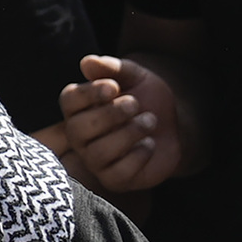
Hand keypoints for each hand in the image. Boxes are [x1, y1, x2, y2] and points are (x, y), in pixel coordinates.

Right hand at [53, 53, 183, 191]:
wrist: (173, 125)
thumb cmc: (146, 99)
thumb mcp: (135, 77)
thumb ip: (113, 68)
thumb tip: (87, 62)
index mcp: (80, 107)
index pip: (68, 100)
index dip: (89, 94)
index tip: (114, 87)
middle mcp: (81, 136)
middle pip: (78, 129)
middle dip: (109, 115)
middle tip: (135, 104)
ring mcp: (96, 160)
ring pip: (98, 153)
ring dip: (128, 134)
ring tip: (150, 121)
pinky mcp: (115, 179)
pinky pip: (118, 173)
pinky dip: (138, 155)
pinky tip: (149, 144)